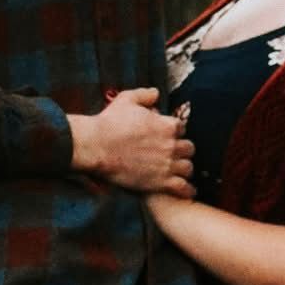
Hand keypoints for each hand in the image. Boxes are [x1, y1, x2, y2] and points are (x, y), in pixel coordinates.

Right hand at [69, 88, 194, 196]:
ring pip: (188, 168)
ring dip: (184, 169)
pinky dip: (187, 190)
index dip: (175, 132)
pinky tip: (187, 191)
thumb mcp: (127, 99)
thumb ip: (145, 95)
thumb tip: (156, 93)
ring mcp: (167, 164)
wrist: (95, 147)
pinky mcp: (160, 182)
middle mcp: (171, 145)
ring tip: (179, 172)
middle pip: (189, 148)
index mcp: (167, 125)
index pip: (182, 128)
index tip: (168, 136)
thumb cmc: (109, 122)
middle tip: (174, 154)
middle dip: (182, 150)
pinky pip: (183, 188)